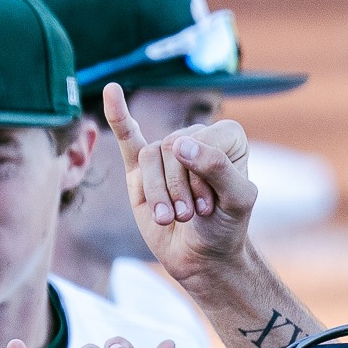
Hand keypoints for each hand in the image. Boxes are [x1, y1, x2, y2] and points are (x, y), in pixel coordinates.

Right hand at [103, 83, 257, 284]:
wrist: (202, 256)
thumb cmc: (225, 227)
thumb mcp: (236, 200)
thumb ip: (217, 168)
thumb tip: (178, 143)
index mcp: (225, 137)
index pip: (197, 139)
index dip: (199, 173)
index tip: (210, 203)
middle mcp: (194, 138)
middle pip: (169, 147)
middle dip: (177, 186)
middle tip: (190, 215)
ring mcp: (164, 155)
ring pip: (148, 157)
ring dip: (158, 192)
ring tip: (172, 218)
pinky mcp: (139, 171)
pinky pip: (127, 137)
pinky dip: (118, 115)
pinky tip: (112, 91)